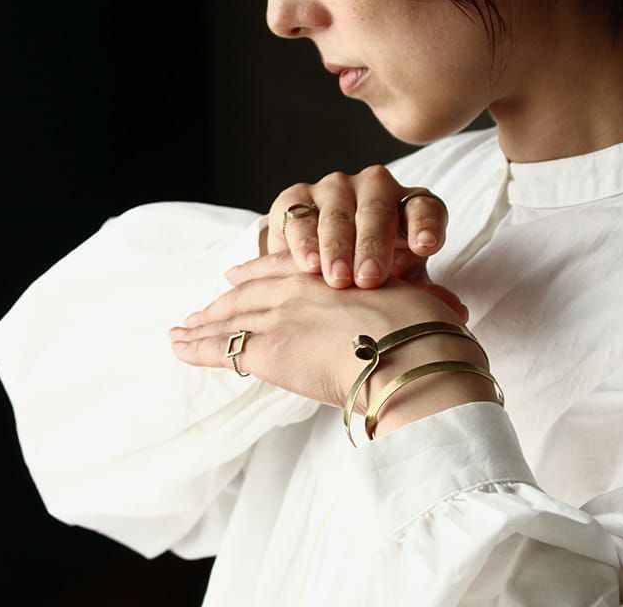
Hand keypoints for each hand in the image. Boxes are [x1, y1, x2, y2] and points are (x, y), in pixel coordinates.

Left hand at [169, 252, 480, 412]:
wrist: (419, 356)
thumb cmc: (429, 334)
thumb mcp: (416, 303)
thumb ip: (406, 303)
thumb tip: (445, 312)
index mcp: (334, 272)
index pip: (282, 266)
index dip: (257, 271)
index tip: (238, 274)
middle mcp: (302, 286)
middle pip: (248, 290)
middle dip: (222, 300)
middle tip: (198, 309)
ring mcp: (282, 314)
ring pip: (230, 315)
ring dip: (201, 323)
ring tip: (178, 330)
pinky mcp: (269, 348)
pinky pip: (222, 346)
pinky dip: (195, 347)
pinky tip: (177, 346)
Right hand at [266, 165, 448, 289]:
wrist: (319, 263)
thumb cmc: (372, 271)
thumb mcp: (401, 282)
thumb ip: (424, 293)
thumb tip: (458, 313)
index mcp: (409, 205)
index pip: (424, 208)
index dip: (426, 224)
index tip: (427, 246)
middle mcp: (374, 187)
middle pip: (378, 208)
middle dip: (373, 244)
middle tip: (370, 279)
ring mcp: (335, 188)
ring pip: (337, 212)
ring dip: (337, 246)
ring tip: (338, 279)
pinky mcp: (297, 197)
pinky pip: (299, 215)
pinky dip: (304, 241)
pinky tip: (309, 265)